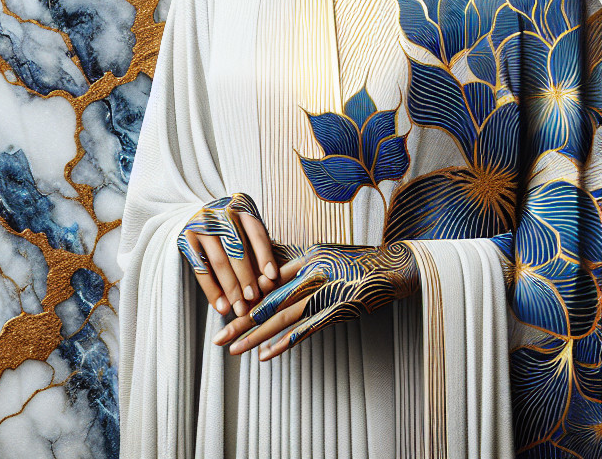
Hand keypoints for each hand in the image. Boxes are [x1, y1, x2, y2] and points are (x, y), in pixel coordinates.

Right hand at [176, 194, 280, 317]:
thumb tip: (271, 283)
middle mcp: (219, 212)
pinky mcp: (186, 239)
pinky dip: (211, 290)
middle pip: (236, 248)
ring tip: (240, 308)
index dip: (265, 255)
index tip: (272, 277)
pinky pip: (200, 269)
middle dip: (247, 277)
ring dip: (231, 288)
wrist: (197, 219)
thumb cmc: (232, 231)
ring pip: (219, 261)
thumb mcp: (247, 232)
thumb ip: (259, 253)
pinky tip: (221, 306)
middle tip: (254, 299)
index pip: (256, 231)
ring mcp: (200, 225)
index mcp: (240, 207)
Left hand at [211, 241, 418, 358]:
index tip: (223, 314)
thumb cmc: (352, 261)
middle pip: (269, 304)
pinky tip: (266, 354)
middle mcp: (310, 279)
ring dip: (257, 337)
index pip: (267, 285)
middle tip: (219, 339)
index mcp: (303, 262)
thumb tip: (266, 278)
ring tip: (235, 350)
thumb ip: (293, 267)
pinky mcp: (336, 313)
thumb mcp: (320, 255)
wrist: (389, 270)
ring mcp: (323, 298)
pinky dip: (285, 343)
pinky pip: (306, 331)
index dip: (245, 301)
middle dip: (241, 323)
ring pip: (283, 320)